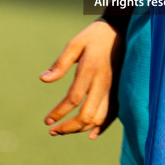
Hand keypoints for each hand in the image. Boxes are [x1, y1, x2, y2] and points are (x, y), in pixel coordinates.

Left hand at [42, 21, 119, 137]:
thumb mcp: (75, 44)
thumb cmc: (94, 36)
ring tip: (65, 130)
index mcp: (90, 71)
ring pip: (99, 118)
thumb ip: (60, 63)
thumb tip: (43, 79)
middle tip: (52, 131)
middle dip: (68, 128)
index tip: (46, 121)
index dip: (59, 113)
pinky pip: (112, 115)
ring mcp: (112, 89)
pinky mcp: (118, 91)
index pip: (73, 99)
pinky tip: (91, 134)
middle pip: (87, 115)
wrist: (121, 30)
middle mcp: (103, 83)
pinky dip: (101, 127)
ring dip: (81, 129)